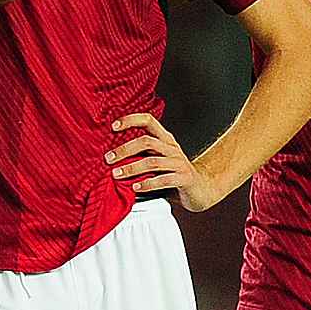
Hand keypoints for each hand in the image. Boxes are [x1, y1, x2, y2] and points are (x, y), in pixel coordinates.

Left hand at [105, 112, 222, 212]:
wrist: (201, 189)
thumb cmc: (173, 174)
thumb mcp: (158, 159)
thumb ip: (141, 155)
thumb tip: (112, 155)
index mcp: (165, 139)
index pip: (148, 120)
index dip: (130, 120)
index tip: (113, 126)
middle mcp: (172, 148)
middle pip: (146, 141)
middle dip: (124, 149)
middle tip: (108, 159)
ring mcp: (179, 163)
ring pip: (153, 161)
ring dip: (132, 168)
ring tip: (117, 174)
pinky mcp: (184, 178)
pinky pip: (164, 180)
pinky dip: (148, 184)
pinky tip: (136, 187)